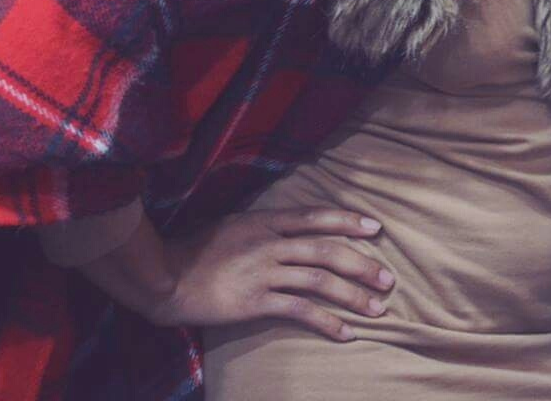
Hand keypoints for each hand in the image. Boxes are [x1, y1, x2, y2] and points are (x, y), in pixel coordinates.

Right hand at [148, 208, 394, 341]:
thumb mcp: (233, 225)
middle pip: (327, 250)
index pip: (316, 217)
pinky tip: (346, 332)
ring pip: (320, 281)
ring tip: (377, 309)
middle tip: (388, 278)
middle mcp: (269, 243)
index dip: (348, 221)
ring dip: (353, 295)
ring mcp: (263, 272)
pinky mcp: (255, 301)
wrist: (162, 276)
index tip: (375, 228)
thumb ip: (264, 226)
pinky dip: (327, 322)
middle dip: (362, 264)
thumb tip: (293, 229)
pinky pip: (300, 310)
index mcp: (265, 221)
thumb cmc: (194, 250)